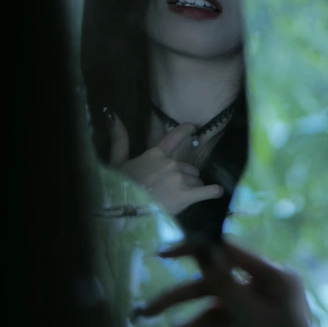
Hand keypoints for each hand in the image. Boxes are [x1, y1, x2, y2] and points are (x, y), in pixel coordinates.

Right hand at [106, 111, 222, 214]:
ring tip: (176, 198)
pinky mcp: (187, 195)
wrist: (124, 213)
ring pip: (196, 180)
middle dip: (184, 176)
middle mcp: (171, 163)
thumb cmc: (119, 188)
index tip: (193, 127)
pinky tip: (216, 192)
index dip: (186, 130)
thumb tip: (111, 113)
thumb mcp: (116, 162)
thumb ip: (119, 139)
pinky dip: (213, 192)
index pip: (175, 136)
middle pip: (189, 167)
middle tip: (170, 188)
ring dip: (190, 188)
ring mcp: (180, 179)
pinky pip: (208, 191)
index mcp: (155, 154)